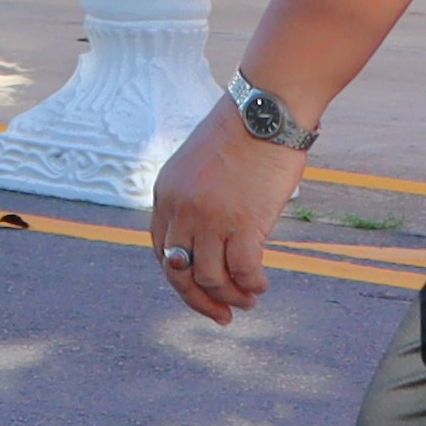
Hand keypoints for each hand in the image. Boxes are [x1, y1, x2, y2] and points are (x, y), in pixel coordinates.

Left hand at [147, 110, 296, 326]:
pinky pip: (243, 271)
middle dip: (200, 300)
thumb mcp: (199, 166)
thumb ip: (195, 200)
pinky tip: (261, 285)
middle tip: (222, 315)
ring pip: (210, 277)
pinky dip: (252, 285)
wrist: (264, 109)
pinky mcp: (242, 222)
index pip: (161, 252)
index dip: (178, 280)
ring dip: (230, 296)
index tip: (199, 294)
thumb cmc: (241, 134)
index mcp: (165, 194)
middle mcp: (181, 209)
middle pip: (179, 272)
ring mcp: (209, 217)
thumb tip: (209, 242)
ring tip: (248, 299)